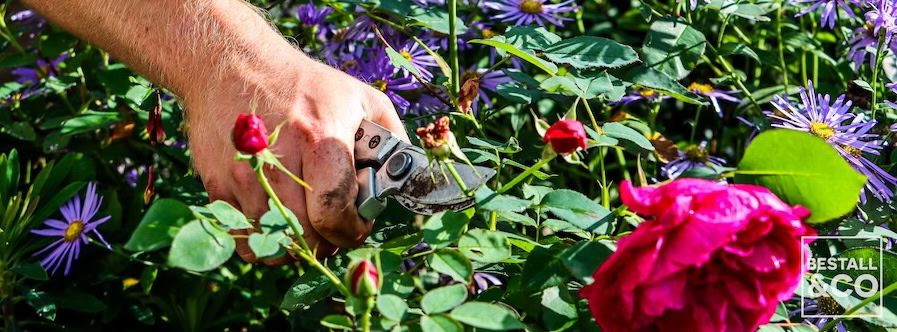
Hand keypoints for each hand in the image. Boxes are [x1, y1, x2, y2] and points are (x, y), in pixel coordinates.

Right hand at [186, 53, 408, 263]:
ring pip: (272, 242)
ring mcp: (244, 174)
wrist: (232, 64)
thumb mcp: (361, 99)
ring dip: (295, 244)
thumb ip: (393, 139)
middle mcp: (278, 160)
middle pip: (303, 235)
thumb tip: (406, 179)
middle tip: (333, 229)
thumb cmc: (305, 85)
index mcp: (320, 138)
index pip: (333, 213)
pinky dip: (263, 240)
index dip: (351, 232)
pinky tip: (277, 219)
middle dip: (326, 242)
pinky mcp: (217, 183)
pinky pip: (243, 237)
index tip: (357, 226)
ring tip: (306, 223)